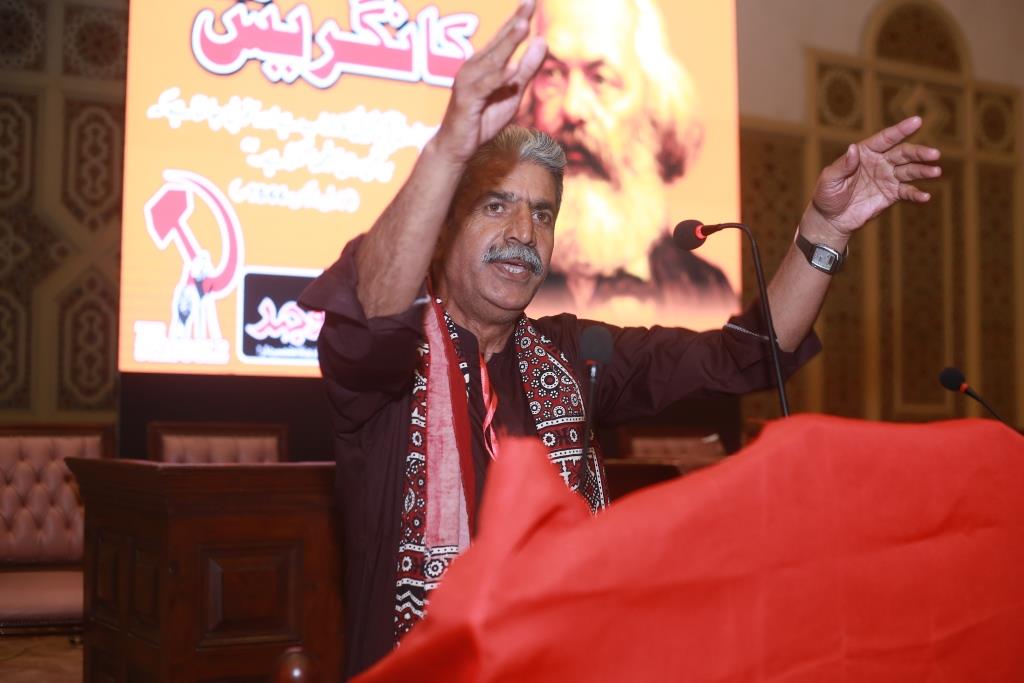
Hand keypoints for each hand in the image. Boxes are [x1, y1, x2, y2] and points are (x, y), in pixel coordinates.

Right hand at [432, 0, 546, 163]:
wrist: (457, 147)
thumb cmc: (482, 120)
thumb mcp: (512, 93)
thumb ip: (527, 69)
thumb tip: (543, 41)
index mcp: (485, 63)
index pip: (505, 37)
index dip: (518, 19)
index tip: (532, 1)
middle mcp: (474, 67)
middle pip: (499, 42)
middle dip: (515, 22)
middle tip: (530, 2)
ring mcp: (468, 82)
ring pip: (492, 61)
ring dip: (507, 43)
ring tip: (523, 26)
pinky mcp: (466, 100)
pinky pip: (484, 86)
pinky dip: (497, 78)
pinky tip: (511, 70)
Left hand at [807, 116, 941, 239]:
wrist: (831, 219)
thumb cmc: (826, 195)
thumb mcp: (829, 179)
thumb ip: (842, 165)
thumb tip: (853, 149)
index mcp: (865, 153)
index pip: (885, 139)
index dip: (900, 130)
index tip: (917, 121)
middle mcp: (880, 162)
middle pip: (903, 153)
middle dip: (919, 152)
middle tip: (934, 154)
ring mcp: (887, 178)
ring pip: (910, 171)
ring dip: (923, 171)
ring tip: (936, 171)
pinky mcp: (891, 195)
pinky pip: (907, 192)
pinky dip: (917, 194)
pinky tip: (925, 197)